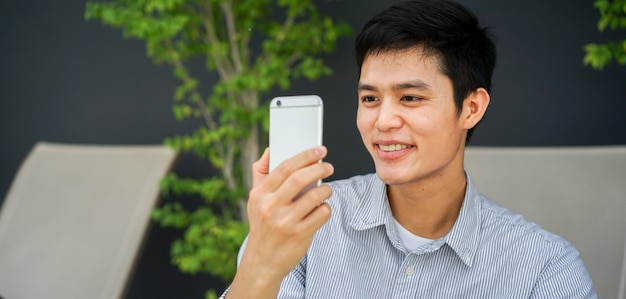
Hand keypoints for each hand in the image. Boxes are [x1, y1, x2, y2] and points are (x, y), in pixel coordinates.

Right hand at [227, 146, 333, 297]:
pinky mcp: (300, 235)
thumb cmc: (262, 226)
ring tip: (326, 189)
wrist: (262, 262)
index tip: (320, 150)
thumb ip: (260, 174)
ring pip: (315, 196)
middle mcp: (271, 207)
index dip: (305, 155)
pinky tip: (322, 208)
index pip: (285, 167)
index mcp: (260, 194)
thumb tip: (270, 151)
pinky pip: (322, 213)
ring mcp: (285, 222)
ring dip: (326, 189)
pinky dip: (326, 208)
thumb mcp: (254, 200)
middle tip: (329, 166)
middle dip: (319, 168)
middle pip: (300, 178)